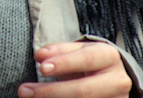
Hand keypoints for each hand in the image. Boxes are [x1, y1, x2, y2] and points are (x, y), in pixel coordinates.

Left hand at [18, 41, 134, 97]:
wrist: (114, 79)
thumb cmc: (90, 62)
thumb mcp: (78, 51)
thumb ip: (59, 52)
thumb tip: (40, 55)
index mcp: (109, 57)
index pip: (86, 59)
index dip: (64, 63)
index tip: (42, 67)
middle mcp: (118, 80)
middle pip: (83, 90)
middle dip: (51, 92)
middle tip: (24, 91)